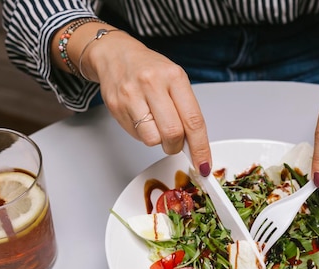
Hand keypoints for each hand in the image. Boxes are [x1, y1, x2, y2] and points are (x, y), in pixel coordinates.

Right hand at [82, 29, 212, 175]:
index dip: (200, 147)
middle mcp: (152, 83)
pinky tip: (141, 118)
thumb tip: (195, 144)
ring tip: (155, 124)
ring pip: (153, 139)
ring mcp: (132, 95)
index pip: (193, 120)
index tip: (203, 164)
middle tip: (175, 142)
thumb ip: (186, 110)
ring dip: (159, 141)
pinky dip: (143, 134)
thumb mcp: (175, 80)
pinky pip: (137, 135)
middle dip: (176, 146)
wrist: (115, 54)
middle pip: (173, 133)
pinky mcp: (116, 106)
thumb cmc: (149, 69)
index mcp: (174, 76)